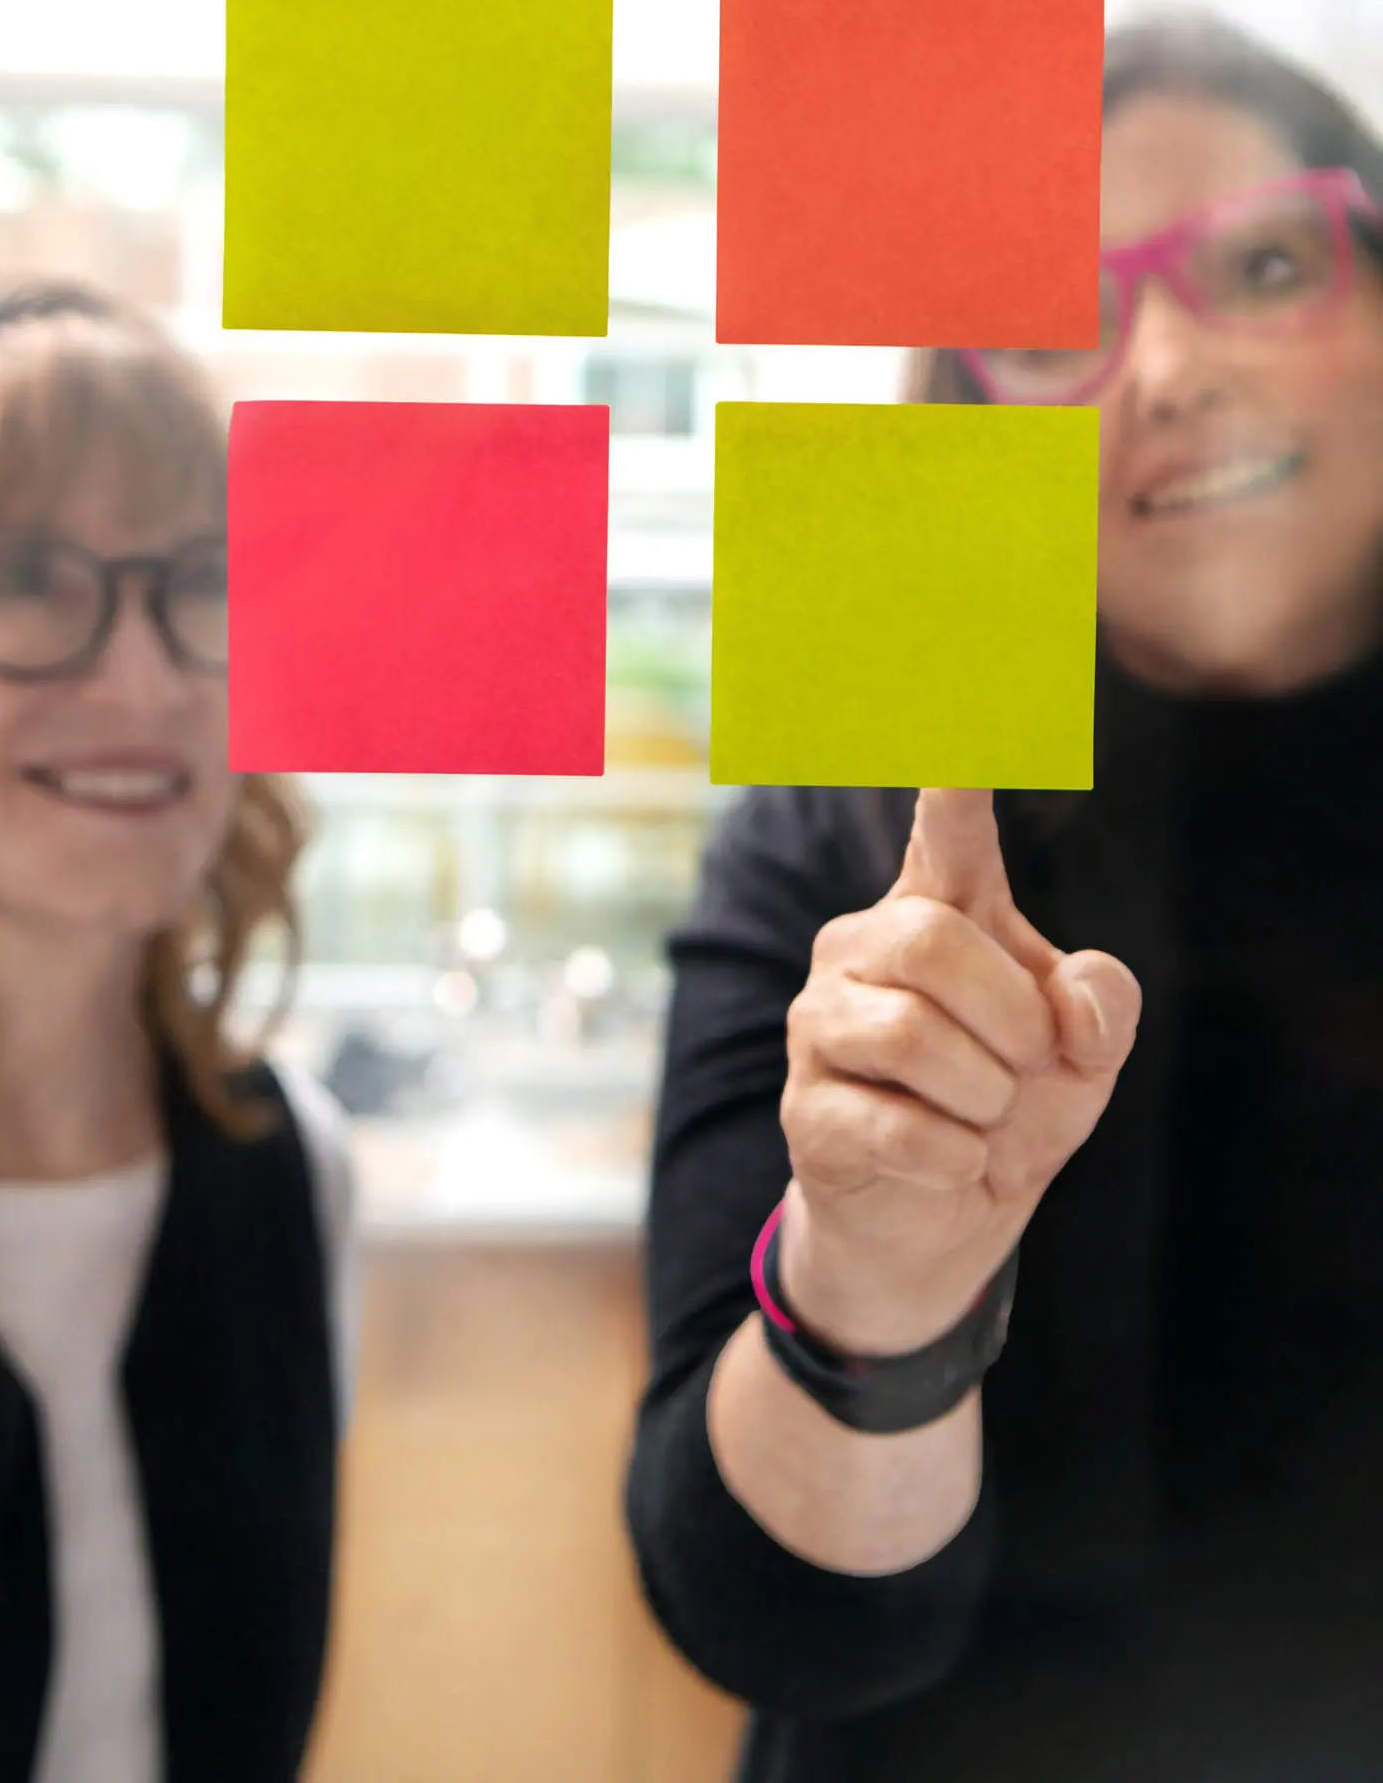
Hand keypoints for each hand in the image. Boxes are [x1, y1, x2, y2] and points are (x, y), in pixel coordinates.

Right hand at [774, 789, 1141, 1356]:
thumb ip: (1102, 1007)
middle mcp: (861, 952)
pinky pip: (897, 1126)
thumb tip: (1067, 992)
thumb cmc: (1009, 1109)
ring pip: (907, 1034)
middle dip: (1007, 1018)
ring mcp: (818, 1028)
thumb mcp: (1083, 1058)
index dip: (953, 771)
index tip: (953, 682)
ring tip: (981, 1121)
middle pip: (927, 940)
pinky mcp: (805, 1110)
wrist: (942, 1225)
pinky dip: (953, 1159)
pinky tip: (946, 1163)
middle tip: (1026, 1070)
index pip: (947, 829)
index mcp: (936, 915)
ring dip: (983, 1098)